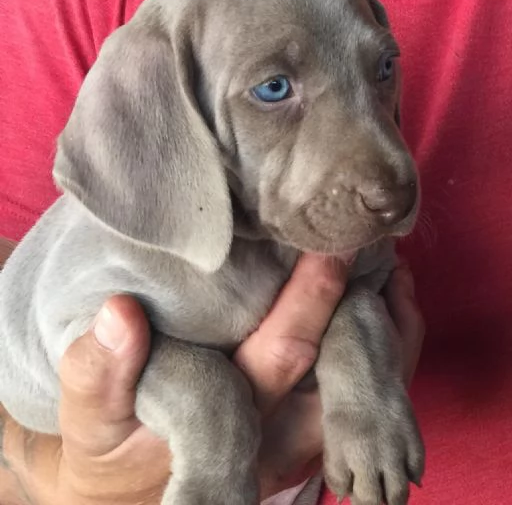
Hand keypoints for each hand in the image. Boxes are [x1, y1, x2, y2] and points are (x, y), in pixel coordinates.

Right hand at [0, 250, 423, 504]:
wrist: (131, 484)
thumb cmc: (109, 441)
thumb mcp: (89, 412)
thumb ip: (99, 370)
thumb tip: (121, 313)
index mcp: (228, 427)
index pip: (282, 355)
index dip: (310, 299)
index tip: (328, 245)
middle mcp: (278, 436)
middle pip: (343, 370)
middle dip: (363, 305)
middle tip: (372, 242)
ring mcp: (300, 436)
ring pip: (364, 384)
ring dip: (383, 325)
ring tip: (388, 267)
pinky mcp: (306, 429)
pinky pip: (362, 389)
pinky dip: (379, 344)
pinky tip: (378, 300)